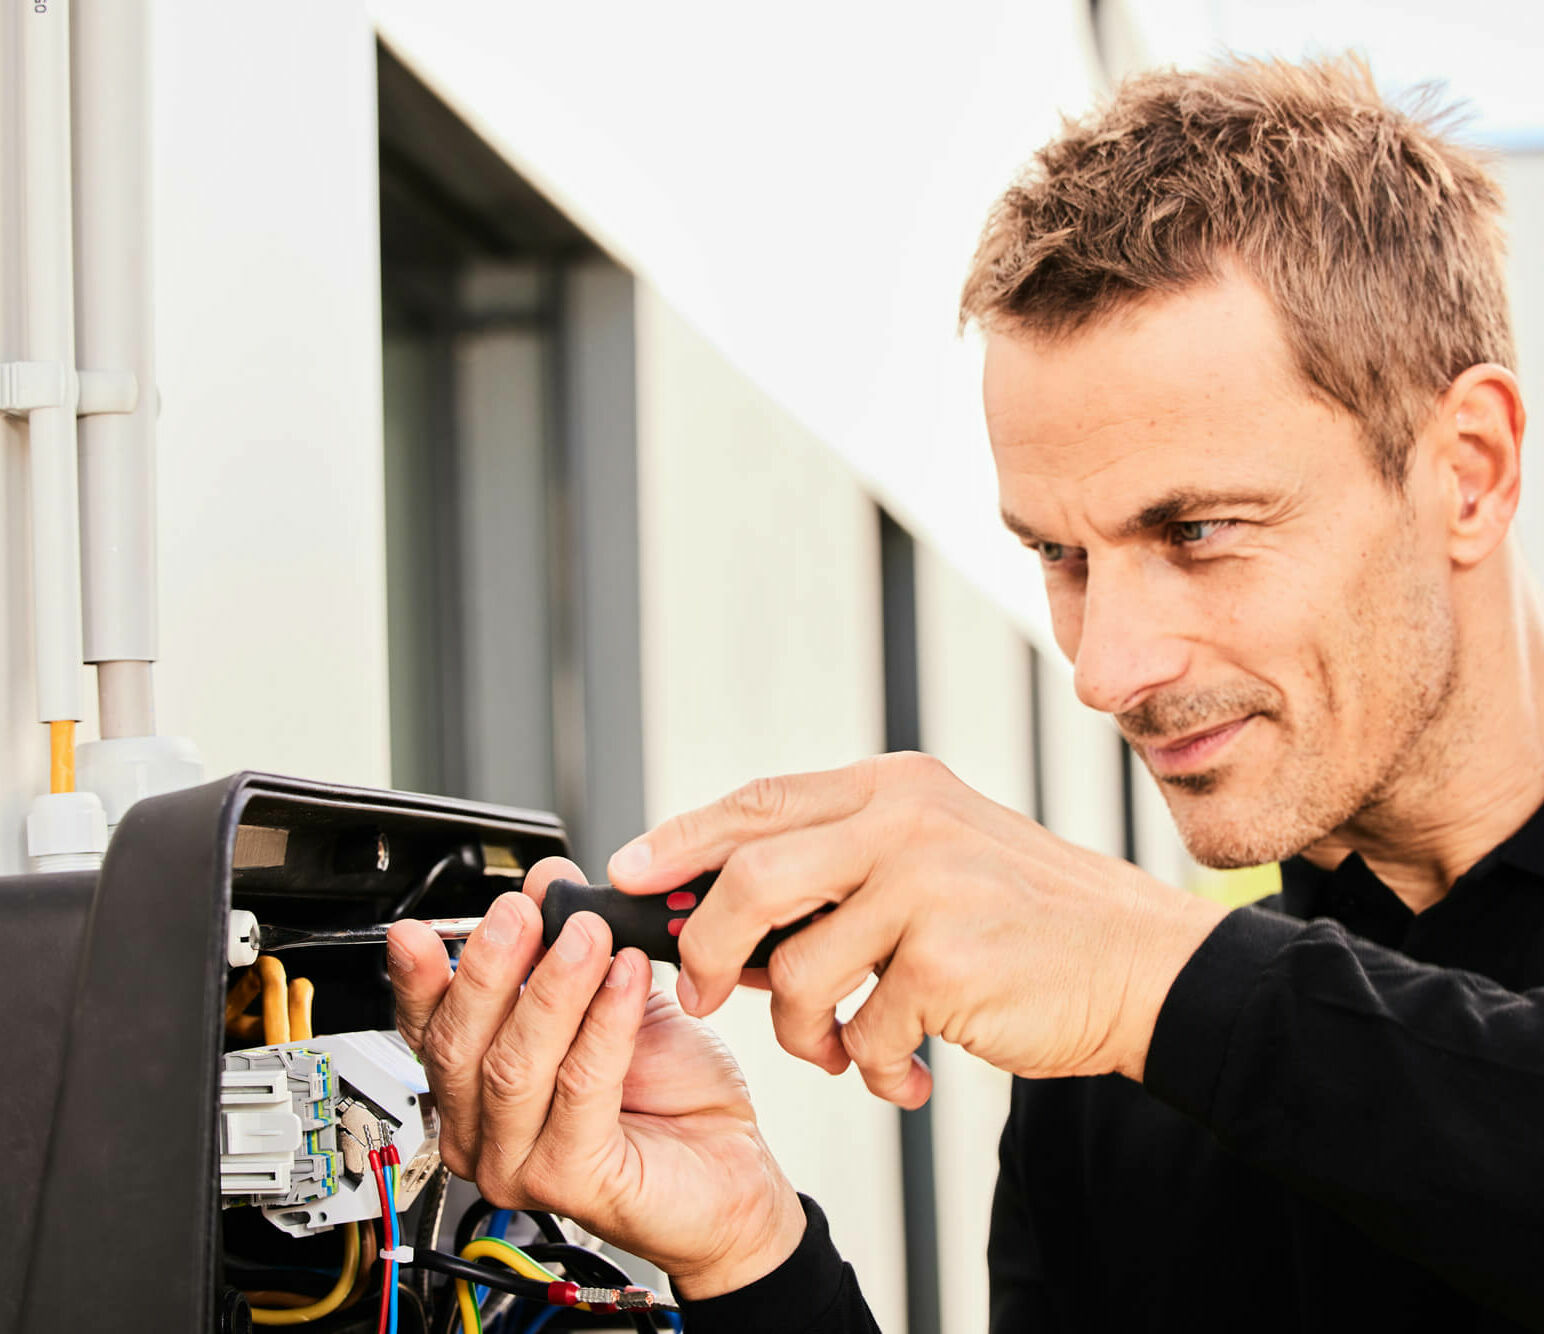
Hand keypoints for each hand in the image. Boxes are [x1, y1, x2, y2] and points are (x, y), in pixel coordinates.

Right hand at [385, 857, 805, 1298]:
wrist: (731, 1167)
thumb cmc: (672, 1091)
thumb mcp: (613, 995)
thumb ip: (571, 945)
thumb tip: (548, 882)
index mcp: (477, 1086)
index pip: (428, 1028)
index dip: (420, 977)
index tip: (423, 929)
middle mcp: (483, 1132)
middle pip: (460, 1045)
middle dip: (490, 968)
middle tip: (524, 911)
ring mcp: (520, 1164)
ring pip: (514, 1066)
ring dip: (552, 989)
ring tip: (589, 935)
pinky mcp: (571, 1181)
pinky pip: (580, 1088)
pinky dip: (604, 1025)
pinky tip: (628, 979)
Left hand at [606, 753, 1226, 1103]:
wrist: (1138, 963)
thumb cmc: (1023, 920)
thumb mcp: (930, 861)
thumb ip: (837, 875)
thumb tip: (725, 927)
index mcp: (894, 788)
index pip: (761, 801)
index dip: (683, 837)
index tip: (630, 870)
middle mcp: (905, 821)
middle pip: (752, 877)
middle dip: (708, 946)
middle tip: (706, 992)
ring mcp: (927, 885)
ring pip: (798, 969)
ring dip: (806, 1032)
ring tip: (841, 1050)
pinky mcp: (948, 959)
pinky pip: (861, 1028)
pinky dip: (868, 1065)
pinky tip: (902, 1071)